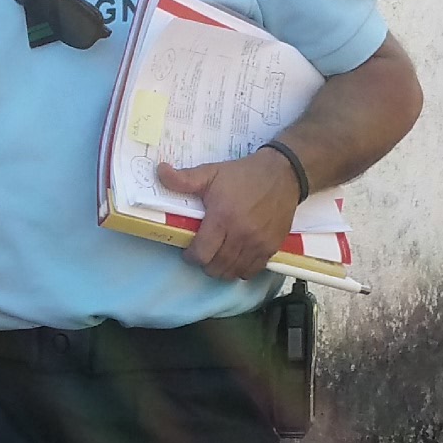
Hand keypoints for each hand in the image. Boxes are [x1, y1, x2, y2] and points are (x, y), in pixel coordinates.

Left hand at [151, 152, 305, 281]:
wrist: (283, 174)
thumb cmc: (243, 175)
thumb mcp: (211, 172)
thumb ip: (184, 179)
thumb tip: (160, 171)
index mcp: (223, 217)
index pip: (201, 253)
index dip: (190, 256)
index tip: (189, 250)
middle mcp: (241, 234)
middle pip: (216, 267)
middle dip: (205, 264)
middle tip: (204, 254)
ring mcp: (258, 243)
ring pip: (233, 272)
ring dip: (222, 269)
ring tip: (218, 258)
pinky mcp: (272, 247)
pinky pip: (252, 270)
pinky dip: (241, 270)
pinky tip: (237, 259)